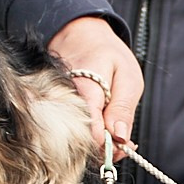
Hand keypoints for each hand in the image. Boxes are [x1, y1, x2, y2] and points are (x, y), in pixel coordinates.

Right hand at [47, 16, 143, 153]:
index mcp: (85, 92)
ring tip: (116, 133)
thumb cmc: (106, 53)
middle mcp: (66, 103)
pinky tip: (103, 127)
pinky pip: (71, 128)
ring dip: (98, 142)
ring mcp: (58, 107)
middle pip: (82, 141)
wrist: (79, 34)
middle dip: (105, 149)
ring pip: (76, 137)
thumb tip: (121, 138)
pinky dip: (89, 133)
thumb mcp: (127, 77)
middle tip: (125, 144)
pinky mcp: (56, 109)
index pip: (92, 134)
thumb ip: (123, 109)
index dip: (110, 146)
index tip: (125, 146)